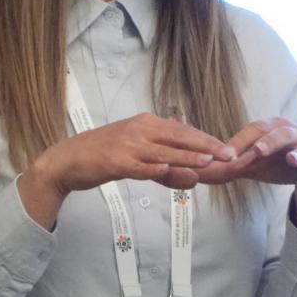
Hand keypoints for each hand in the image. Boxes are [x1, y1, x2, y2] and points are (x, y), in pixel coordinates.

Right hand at [18, 114, 237, 229]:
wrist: (67, 161)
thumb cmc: (102, 156)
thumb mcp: (135, 154)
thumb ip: (163, 164)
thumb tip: (190, 173)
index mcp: (145, 123)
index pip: (182, 130)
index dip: (206, 139)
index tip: (226, 148)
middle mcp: (139, 130)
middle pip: (179, 137)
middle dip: (206, 146)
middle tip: (229, 155)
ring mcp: (127, 145)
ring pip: (164, 151)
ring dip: (186, 157)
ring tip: (208, 162)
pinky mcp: (115, 162)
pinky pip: (140, 166)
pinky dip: (155, 169)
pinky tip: (170, 172)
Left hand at [211, 118, 296, 236]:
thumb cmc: (280, 163)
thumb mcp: (256, 165)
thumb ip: (234, 165)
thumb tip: (204, 170)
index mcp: (273, 129)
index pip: (254, 130)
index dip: (240, 142)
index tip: (224, 157)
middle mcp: (294, 133)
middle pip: (280, 134)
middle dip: (269, 142)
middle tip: (257, 151)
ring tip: (293, 160)